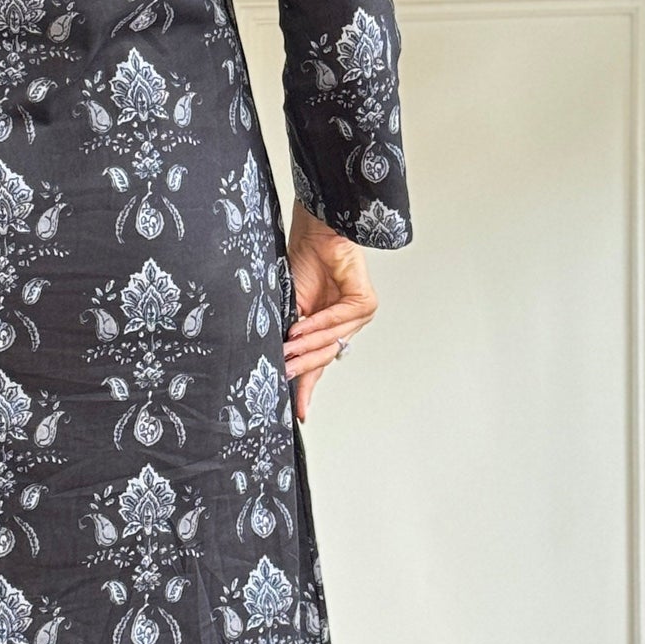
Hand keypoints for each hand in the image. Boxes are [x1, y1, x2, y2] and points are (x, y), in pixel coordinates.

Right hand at [283, 201, 377, 422]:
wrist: (314, 232)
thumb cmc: (302, 262)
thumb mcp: (290, 308)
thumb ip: (290, 336)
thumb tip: (279, 363)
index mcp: (328, 327)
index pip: (318, 363)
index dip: (307, 387)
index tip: (299, 411)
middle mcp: (346, 324)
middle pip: (325, 355)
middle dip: (303, 365)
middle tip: (283, 373)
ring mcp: (358, 313)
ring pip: (331, 339)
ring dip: (307, 345)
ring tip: (287, 349)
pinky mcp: (365, 301)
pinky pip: (339, 319)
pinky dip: (319, 324)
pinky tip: (301, 325)